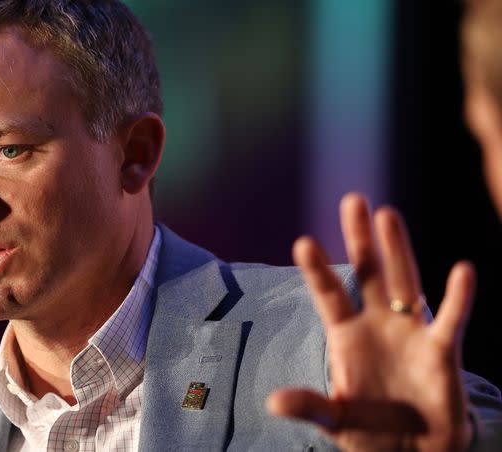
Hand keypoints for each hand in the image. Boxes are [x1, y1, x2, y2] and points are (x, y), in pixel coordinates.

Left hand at [267, 192, 474, 450]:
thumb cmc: (371, 431)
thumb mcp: (335, 420)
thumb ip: (310, 406)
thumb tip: (273, 402)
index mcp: (346, 336)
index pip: (329, 296)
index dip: (317, 271)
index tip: (302, 241)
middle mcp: (377, 325)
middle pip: (367, 274)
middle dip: (359, 239)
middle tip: (352, 200)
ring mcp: (410, 333)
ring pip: (405, 282)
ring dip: (398, 249)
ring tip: (388, 214)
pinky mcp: (441, 351)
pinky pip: (451, 320)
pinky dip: (458, 298)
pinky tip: (463, 270)